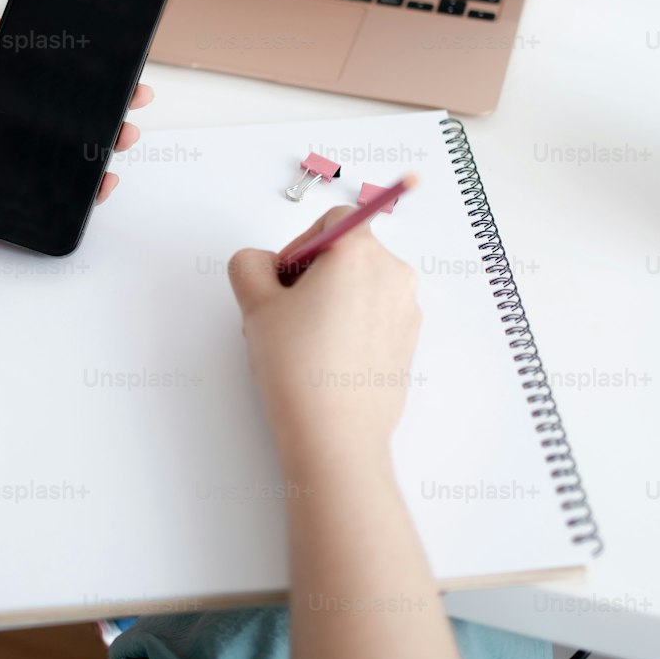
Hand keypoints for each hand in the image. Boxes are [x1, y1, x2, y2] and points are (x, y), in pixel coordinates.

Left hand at [0, 18, 153, 260]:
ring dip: (101, 146)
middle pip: (62, 116)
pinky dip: (82, 191)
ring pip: (64, 155)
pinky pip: (52, 196)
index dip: (75, 73)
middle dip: (102, 108)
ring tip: (124, 137)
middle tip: (133, 99)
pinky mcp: (7, 202)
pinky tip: (102, 182)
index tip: (108, 62)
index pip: (39, 81)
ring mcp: (5, 167)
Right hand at [228, 206, 420, 468]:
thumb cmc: (298, 367)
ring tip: (305, 343)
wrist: (336, 437)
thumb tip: (261, 263)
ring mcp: (407, 310)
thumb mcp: (255, 305)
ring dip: (333, 301)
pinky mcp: (409, 343)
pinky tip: (328, 360)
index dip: (301, 244)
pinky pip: (376, 317)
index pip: (332, 221)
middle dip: (315, 275)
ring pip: (363, 286)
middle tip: (287, 314)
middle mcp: (393, 274)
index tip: (284, 281)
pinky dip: (353, 326)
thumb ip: (249, 265)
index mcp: (359, 252)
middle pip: (350, 252)